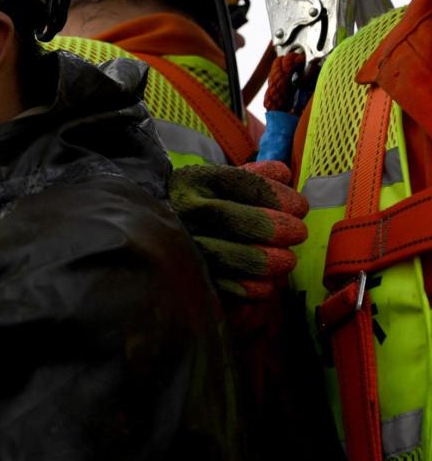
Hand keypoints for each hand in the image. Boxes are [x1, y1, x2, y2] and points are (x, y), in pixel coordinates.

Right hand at [169, 160, 307, 298]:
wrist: (160, 228)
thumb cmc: (202, 202)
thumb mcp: (220, 180)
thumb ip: (255, 175)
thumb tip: (283, 173)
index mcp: (197, 180)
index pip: (244, 184)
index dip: (278, 197)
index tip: (299, 208)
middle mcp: (187, 210)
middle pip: (240, 221)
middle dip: (278, 229)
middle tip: (297, 233)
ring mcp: (186, 244)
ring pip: (236, 257)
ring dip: (270, 261)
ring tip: (286, 260)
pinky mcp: (191, 274)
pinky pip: (228, 287)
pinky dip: (254, 287)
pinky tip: (266, 282)